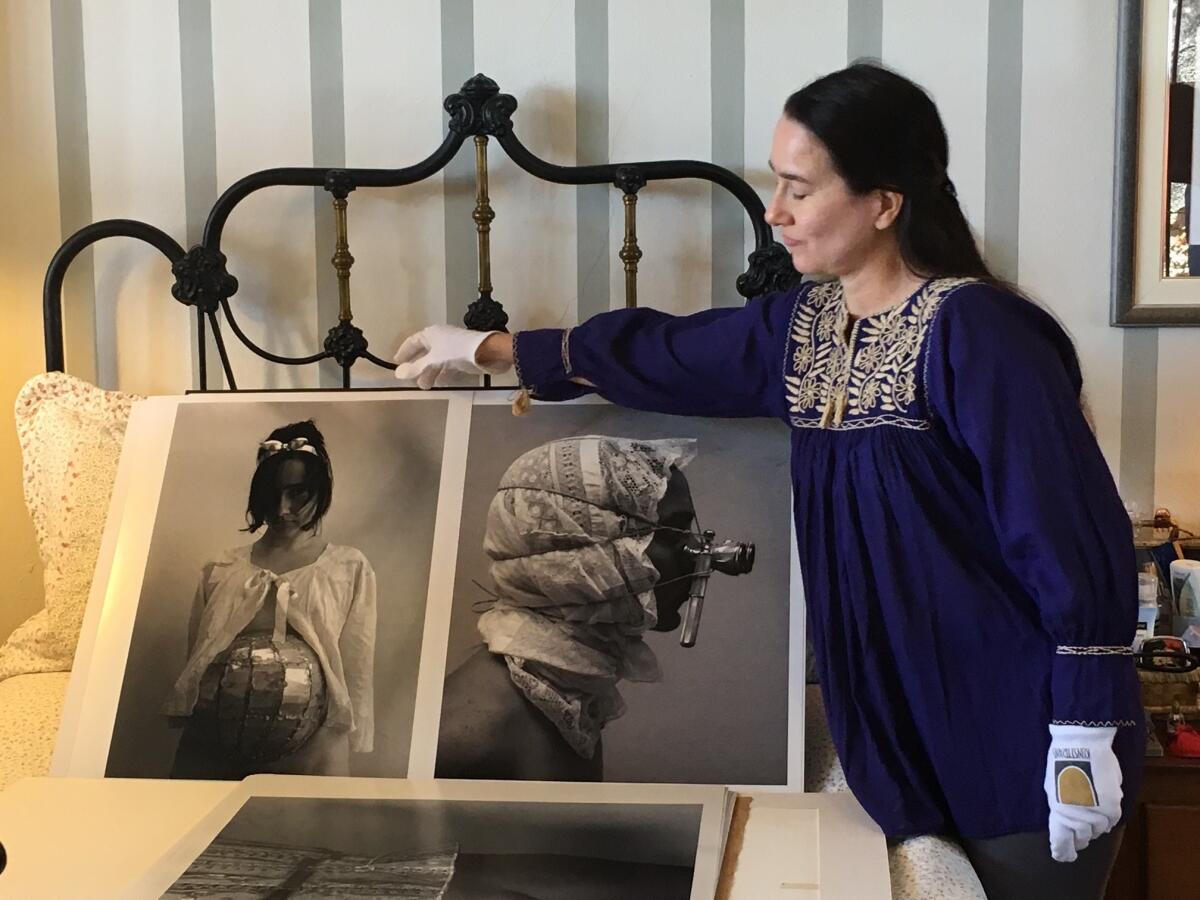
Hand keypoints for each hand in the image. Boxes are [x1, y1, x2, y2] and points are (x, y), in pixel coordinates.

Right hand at [392, 325, 509, 388]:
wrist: (487, 351)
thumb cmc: (457, 352)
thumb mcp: (434, 360)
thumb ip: (416, 368)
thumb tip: (398, 374)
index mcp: (431, 334)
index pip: (412, 342)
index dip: (404, 352)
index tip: (396, 363)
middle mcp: (440, 338)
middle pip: (424, 352)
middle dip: (417, 366)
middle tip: (411, 380)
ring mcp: (452, 348)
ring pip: (436, 361)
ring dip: (430, 373)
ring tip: (425, 386)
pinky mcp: (462, 357)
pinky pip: (448, 365)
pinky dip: (443, 374)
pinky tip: (441, 383)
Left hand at [1044, 724, 1122, 861]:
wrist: (1082, 745)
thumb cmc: (1060, 763)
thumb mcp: (1051, 788)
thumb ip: (1059, 809)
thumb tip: (1065, 824)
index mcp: (1058, 812)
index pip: (1062, 842)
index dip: (1063, 851)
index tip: (1063, 855)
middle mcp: (1079, 816)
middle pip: (1083, 838)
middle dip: (1080, 837)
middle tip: (1078, 833)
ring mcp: (1098, 812)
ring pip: (1099, 830)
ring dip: (1094, 826)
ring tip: (1090, 815)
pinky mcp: (1113, 805)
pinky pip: (1112, 820)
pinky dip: (1107, 818)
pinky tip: (1102, 809)